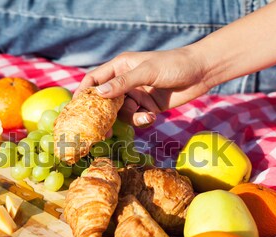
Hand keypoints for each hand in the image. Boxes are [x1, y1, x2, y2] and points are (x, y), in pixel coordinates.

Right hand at [75, 46, 211, 126]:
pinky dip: (142, 120)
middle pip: (105, 101)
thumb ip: (123, 83)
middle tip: (103, 132)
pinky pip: (136, 118)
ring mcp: (136, 95)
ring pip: (121, 113)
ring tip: (146, 116)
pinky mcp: (147, 106)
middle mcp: (124, 81)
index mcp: (120, 67)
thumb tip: (98, 95)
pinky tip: (153, 116)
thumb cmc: (173, 64)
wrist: (200, 72)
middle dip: (104, 116)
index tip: (75, 110)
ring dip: (132, 118)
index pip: (94, 80)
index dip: (83, 93)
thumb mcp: (147, 71)